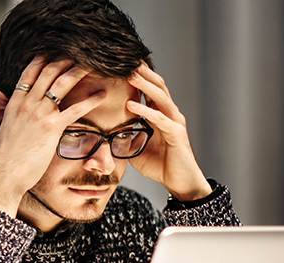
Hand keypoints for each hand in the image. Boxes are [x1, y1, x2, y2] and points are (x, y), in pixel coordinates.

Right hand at [0, 57, 106, 215]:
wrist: (5, 173)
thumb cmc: (7, 158)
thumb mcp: (4, 130)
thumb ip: (8, 116)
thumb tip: (8, 111)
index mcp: (14, 104)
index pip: (28, 74)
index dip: (42, 60)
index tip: (52, 52)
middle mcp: (27, 104)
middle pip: (47, 73)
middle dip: (64, 59)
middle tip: (78, 52)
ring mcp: (39, 114)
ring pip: (61, 84)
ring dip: (78, 71)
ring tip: (92, 64)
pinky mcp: (52, 128)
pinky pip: (75, 110)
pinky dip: (90, 101)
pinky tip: (101, 96)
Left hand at [125, 63, 211, 200]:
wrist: (180, 182)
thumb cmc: (160, 164)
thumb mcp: (135, 147)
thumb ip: (124, 136)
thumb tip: (102, 132)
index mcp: (160, 114)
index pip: (149, 89)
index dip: (138, 76)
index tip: (121, 64)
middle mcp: (169, 114)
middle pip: (157, 86)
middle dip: (142, 72)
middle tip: (126, 59)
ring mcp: (174, 122)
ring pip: (161, 97)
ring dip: (144, 85)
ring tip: (130, 74)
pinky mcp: (177, 134)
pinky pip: (160, 119)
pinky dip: (145, 110)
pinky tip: (131, 104)